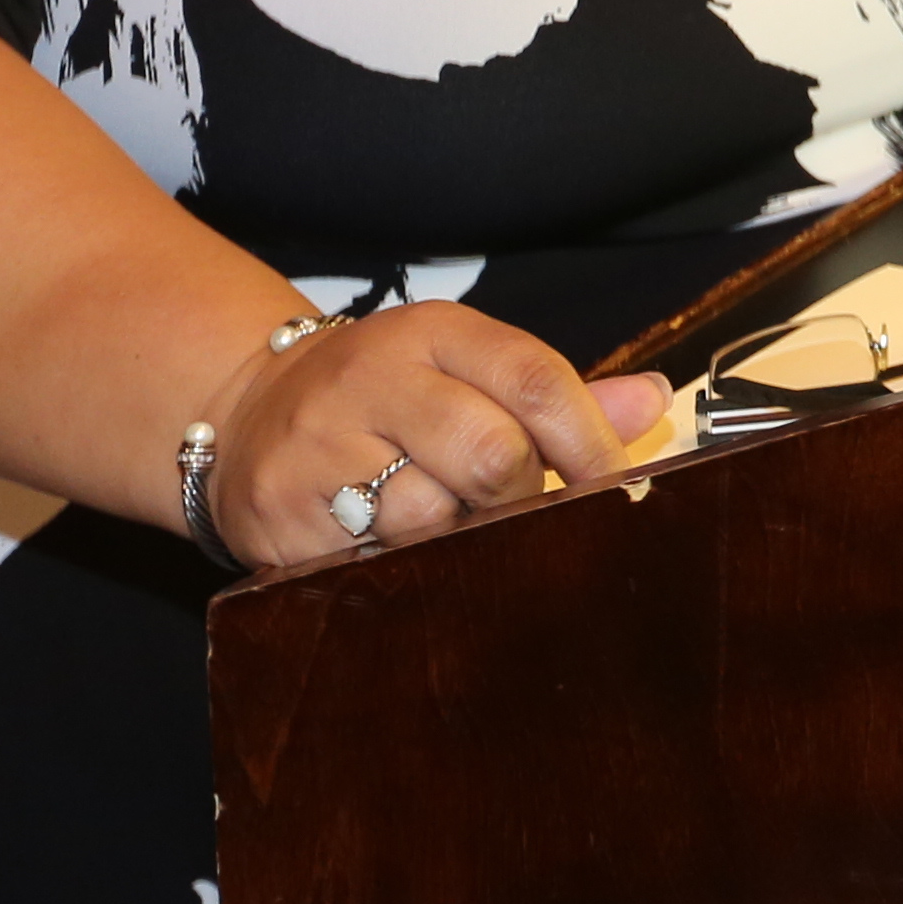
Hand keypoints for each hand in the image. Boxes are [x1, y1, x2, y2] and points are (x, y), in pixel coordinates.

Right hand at [199, 298, 664, 570]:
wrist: (248, 408)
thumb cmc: (388, 396)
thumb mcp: (466, 369)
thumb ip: (558, 395)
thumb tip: (654, 402)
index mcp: (433, 334)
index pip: (534, 380)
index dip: (590, 443)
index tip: (617, 488)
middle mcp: (371, 379)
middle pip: (490, 452)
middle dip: (521, 498)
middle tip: (520, 518)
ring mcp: (317, 446)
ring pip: (427, 516)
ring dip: (457, 541)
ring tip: (452, 534)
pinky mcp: (277, 513)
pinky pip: (366, 560)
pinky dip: (399, 569)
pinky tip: (400, 556)